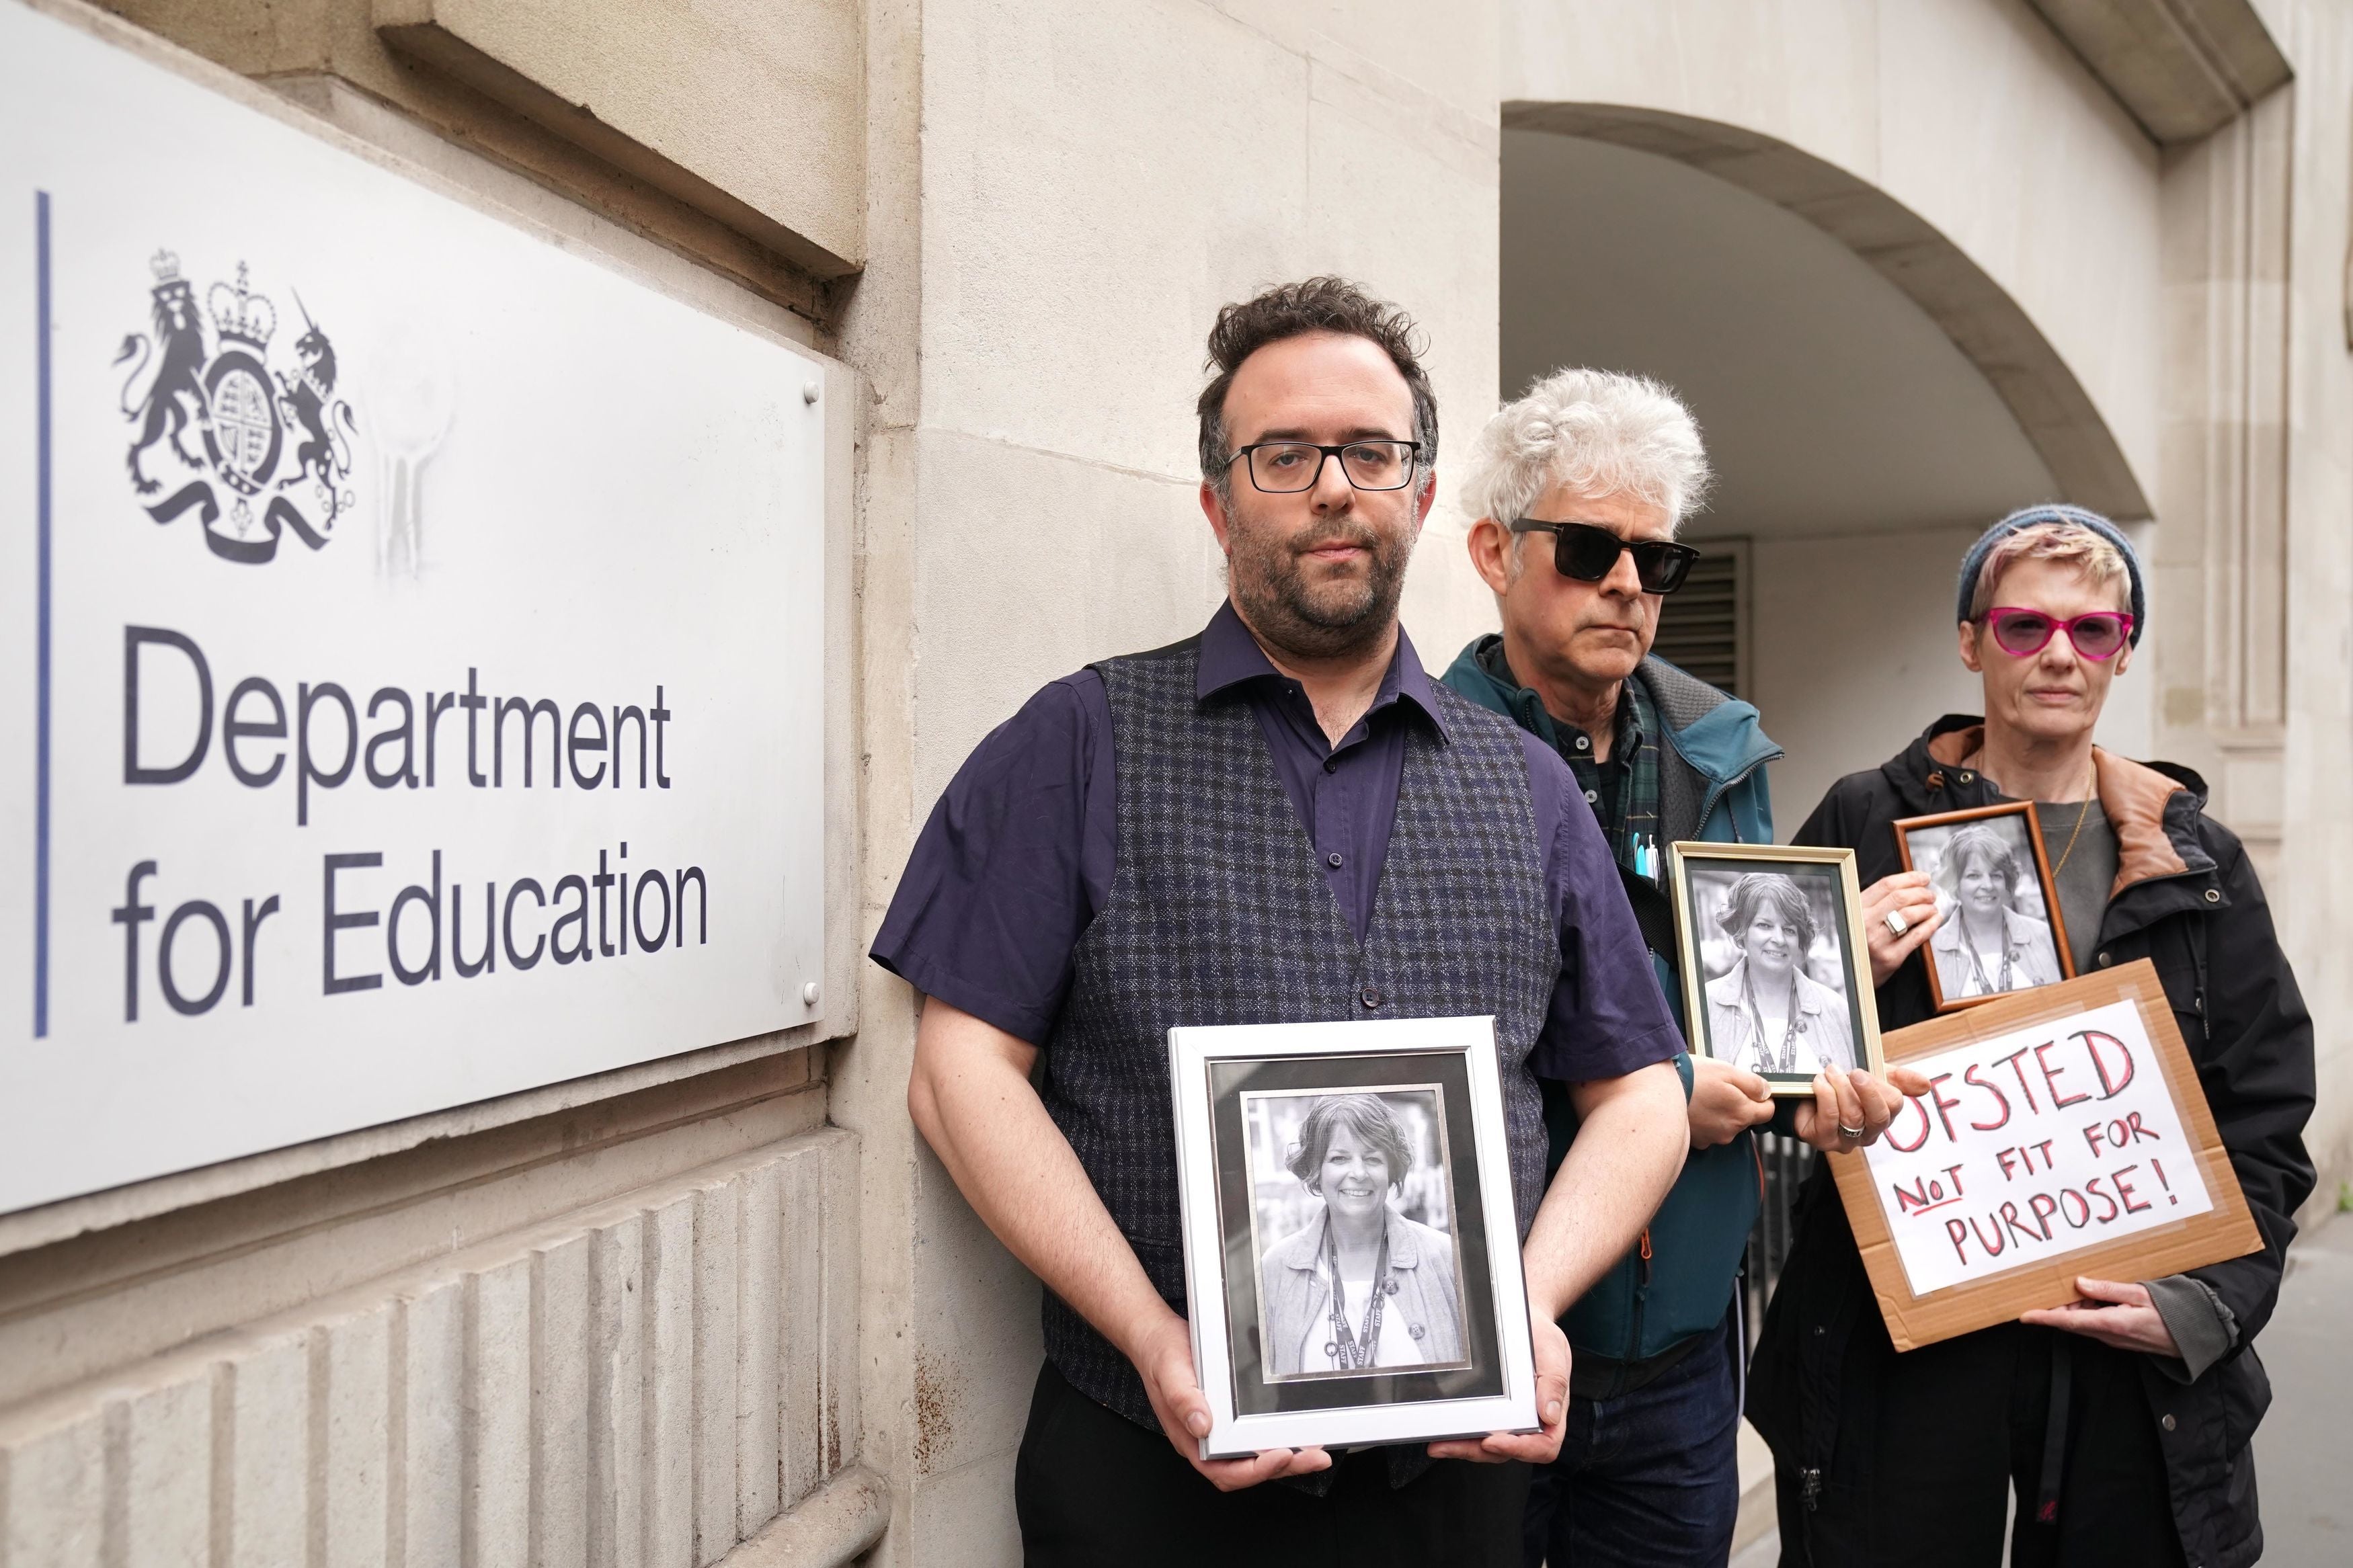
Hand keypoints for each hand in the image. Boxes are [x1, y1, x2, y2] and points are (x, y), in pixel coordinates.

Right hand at [1128, 1308, 1329, 1490]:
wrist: (1157, 1337)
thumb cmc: (1161, 1357)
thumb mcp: (1170, 1373)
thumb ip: (1184, 1400)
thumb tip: (1202, 1425)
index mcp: (1191, 1439)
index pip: (1225, 1471)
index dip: (1255, 1470)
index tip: (1281, 1455)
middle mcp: (1206, 1440)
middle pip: (1247, 1469)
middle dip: (1283, 1467)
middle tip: (1315, 1459)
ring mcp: (1219, 1429)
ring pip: (1254, 1456)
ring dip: (1286, 1458)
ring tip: (1314, 1453)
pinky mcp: (1229, 1415)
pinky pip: (1254, 1436)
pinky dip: (1277, 1439)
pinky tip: (1296, 1433)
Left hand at [1429, 1306, 1569, 1464]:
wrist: (1522, 1318)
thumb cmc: (1541, 1337)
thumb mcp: (1553, 1353)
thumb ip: (1554, 1382)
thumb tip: (1549, 1414)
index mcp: (1551, 1412)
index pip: (1542, 1446)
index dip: (1520, 1449)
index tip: (1494, 1440)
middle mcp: (1530, 1420)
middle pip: (1508, 1451)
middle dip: (1477, 1451)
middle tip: (1451, 1445)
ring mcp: (1511, 1418)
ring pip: (1490, 1446)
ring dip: (1464, 1448)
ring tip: (1441, 1444)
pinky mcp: (1493, 1411)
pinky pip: (1479, 1429)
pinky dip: (1461, 1434)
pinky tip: (1445, 1433)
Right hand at [1688, 1056, 1774, 1148]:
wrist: (1658, 1092)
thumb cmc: (1693, 1078)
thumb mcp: (1727, 1070)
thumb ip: (1753, 1083)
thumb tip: (1766, 1092)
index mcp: (1742, 1113)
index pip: (1767, 1111)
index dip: (1761, 1098)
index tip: (1748, 1088)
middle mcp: (1730, 1131)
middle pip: (1745, 1118)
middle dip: (1737, 1104)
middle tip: (1719, 1087)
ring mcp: (1712, 1138)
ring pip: (1726, 1125)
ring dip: (1720, 1113)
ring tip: (1702, 1096)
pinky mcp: (1697, 1140)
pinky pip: (1708, 1131)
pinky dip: (1704, 1121)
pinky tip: (1693, 1107)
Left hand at [1788, 1064, 1931, 1153]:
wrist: (1805, 1093)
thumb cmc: (1842, 1087)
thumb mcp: (1871, 1075)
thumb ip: (1898, 1078)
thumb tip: (1925, 1084)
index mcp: (1882, 1116)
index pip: (1893, 1105)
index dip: (1880, 1088)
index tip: (1863, 1070)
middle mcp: (1867, 1133)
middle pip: (1878, 1118)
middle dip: (1867, 1092)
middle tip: (1855, 1073)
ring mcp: (1845, 1140)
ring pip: (1852, 1117)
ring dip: (1841, 1089)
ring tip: (1830, 1072)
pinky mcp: (1822, 1140)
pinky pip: (1829, 1119)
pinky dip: (1825, 1096)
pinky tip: (1819, 1083)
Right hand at [1860, 872, 1939, 986]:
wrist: (1850, 976)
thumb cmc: (1856, 944)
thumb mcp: (1856, 919)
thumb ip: (1874, 903)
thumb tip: (1908, 886)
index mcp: (1856, 909)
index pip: (1886, 885)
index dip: (1909, 878)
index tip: (1922, 878)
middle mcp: (1865, 923)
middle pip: (1900, 898)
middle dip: (1921, 893)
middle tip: (1930, 894)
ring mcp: (1878, 941)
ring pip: (1909, 915)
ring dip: (1927, 908)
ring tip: (1932, 908)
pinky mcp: (1891, 957)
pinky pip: (1916, 937)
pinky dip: (1930, 926)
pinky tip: (1935, 921)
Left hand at [2019, 1278, 2181, 1356]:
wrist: (2191, 1337)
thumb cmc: (2169, 1313)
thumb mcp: (2140, 1294)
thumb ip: (2108, 1289)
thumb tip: (2079, 1283)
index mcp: (2111, 1323)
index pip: (2069, 1321)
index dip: (2045, 1318)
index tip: (2024, 1315)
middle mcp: (2108, 1335)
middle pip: (2071, 1322)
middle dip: (2055, 1307)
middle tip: (2045, 1288)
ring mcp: (2112, 1338)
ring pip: (2082, 1323)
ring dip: (2072, 1308)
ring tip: (2068, 1288)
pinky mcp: (2117, 1338)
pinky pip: (2094, 1324)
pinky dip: (2085, 1311)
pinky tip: (2088, 1297)